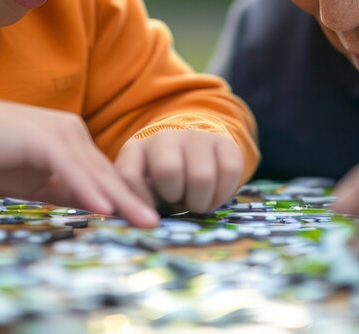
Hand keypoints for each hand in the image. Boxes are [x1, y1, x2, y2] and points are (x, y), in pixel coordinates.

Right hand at [0, 94, 158, 226]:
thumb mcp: (35, 181)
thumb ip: (64, 191)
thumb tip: (92, 210)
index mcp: (72, 140)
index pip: (104, 174)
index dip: (125, 199)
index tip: (143, 220)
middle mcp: (73, 132)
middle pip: (108, 173)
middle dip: (133, 200)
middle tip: (155, 224)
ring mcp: (60, 133)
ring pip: (96, 172)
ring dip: (121, 199)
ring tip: (143, 221)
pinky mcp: (44, 139)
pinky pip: (72, 169)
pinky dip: (89, 190)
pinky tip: (105, 209)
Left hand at [114, 129, 245, 214]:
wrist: (195, 147)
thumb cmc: (163, 179)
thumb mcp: (143, 187)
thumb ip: (138, 202)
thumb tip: (143, 222)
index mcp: (136, 148)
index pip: (129, 174)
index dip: (140, 202)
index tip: (151, 219)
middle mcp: (164, 136)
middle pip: (168, 172)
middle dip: (176, 199)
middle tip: (180, 203)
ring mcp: (195, 136)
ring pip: (201, 177)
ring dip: (200, 202)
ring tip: (196, 201)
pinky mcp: (224, 141)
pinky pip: (229, 172)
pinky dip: (222, 195)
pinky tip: (214, 196)